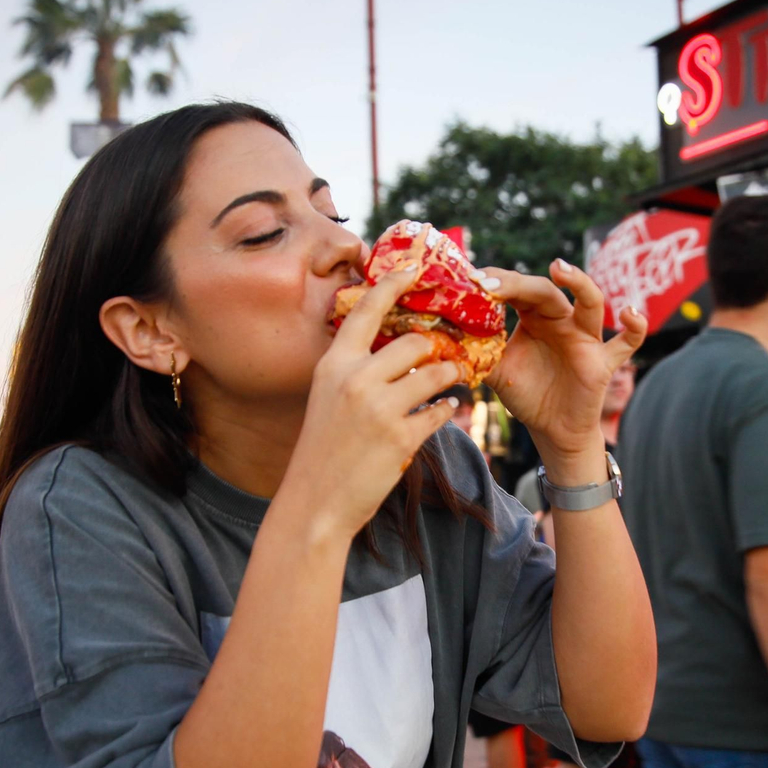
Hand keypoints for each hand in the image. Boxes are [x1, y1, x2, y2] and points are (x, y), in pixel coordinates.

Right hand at [284, 263, 461, 541]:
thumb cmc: (322, 450)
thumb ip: (356, 370)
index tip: (416, 264)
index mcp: (334, 364)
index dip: (394, 282)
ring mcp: (378, 409)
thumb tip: (398, 348)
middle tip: (447, 356)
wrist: (314, 503)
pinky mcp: (400, 439)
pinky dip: (447, 410)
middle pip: (416, 342)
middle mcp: (355, 380)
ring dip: (450, 377)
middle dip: (436, 350)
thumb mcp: (328, 398)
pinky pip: (440, 411)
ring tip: (453, 381)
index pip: (367, 309)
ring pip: (436, 374)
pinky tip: (446, 410)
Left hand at [480, 260, 646, 475]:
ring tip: (561, 269)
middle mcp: (562, 320)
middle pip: (547, 292)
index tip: (474, 282)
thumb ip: (473, 351)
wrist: (552, 429)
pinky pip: (627, 342)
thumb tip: (439, 336)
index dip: (498, 284)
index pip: (518, 291)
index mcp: (534, 317)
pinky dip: (634, 327)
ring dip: (580, 283)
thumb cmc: (527, 392)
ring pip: (591, 303)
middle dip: (522, 284)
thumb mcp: (495, 370)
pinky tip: (629, 314)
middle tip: (496, 282)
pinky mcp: (603, 361)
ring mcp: (586, 338)